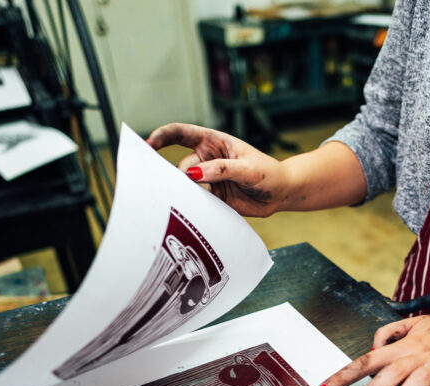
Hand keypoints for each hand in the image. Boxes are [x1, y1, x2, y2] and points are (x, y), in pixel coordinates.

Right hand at [147, 123, 290, 216]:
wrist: (281, 194)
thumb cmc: (268, 173)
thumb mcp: (248, 168)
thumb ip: (222, 169)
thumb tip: (195, 174)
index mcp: (213, 141)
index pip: (181, 133)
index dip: (162, 136)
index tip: (148, 144)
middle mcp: (206, 159)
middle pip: (180, 166)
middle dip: (178, 176)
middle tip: (184, 186)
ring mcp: (208, 179)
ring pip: (186, 186)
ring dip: (188, 193)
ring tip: (204, 197)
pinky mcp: (212, 197)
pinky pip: (196, 200)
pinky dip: (195, 204)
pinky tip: (201, 207)